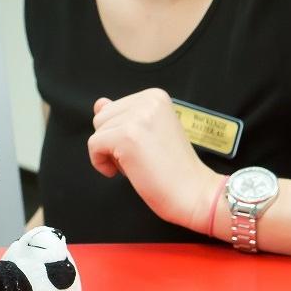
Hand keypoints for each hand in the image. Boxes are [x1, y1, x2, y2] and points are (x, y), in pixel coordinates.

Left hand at [88, 88, 220, 232]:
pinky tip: (125, 172)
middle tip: (142, 158)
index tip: (144, 148)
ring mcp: (138, 117)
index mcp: (155, 96)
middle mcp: (147, 101)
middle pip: (102, 118)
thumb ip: (123, 116)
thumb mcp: (148, 133)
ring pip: (97, 131)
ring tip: (138, 163)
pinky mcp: (127, 136)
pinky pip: (94, 145)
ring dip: (110, 153)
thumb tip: (99, 103)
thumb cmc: (174, 169)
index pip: (114, 109)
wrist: (196, 193)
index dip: (121, 134)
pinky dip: (101, 163)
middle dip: (113, 142)